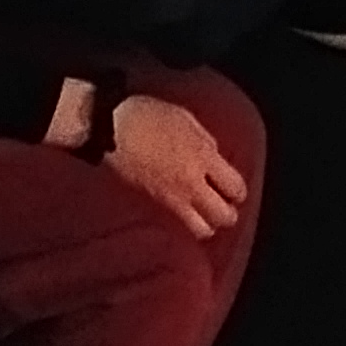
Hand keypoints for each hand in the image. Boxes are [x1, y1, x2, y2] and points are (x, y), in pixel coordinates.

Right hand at [100, 93, 250, 238]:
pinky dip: (184, 225)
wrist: (108, 127)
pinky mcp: (152, 206)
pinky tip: (180, 212)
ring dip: (206, 224)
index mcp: (202, 156)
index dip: (237, 192)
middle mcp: (190, 183)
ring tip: (201, 213)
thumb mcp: (184, 118)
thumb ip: (206, 142)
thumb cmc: (145, 115)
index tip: (232, 190)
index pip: (235, 189)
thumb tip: (215, 159)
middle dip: (226, 213)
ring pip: (202, 230)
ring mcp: (170, 198)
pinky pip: (178, 226)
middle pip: (223, 217)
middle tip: (220, 205)